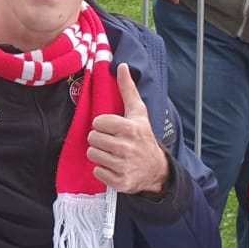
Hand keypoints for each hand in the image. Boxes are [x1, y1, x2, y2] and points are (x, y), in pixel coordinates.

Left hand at [86, 64, 171, 195]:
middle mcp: (127, 147)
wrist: (156, 169)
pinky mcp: (120, 182)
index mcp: (130, 128)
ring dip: (99, 154)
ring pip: (92, 154)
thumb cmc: (143, 137)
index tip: (111, 128)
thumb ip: (128, 89)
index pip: (98, 122)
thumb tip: (122, 65)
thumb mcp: (138, 113)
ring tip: (112, 153)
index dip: (102, 124)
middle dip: (99, 139)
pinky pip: (97, 172)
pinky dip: (103, 170)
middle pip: (92, 139)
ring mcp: (124, 166)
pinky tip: (113, 166)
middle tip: (111, 141)